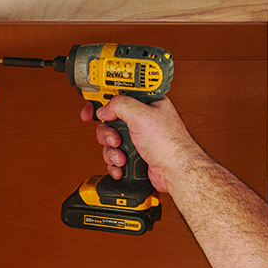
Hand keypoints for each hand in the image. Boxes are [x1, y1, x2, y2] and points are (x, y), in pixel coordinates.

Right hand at [80, 95, 205, 194]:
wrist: (176, 172)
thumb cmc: (169, 144)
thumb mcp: (141, 115)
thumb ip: (119, 105)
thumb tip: (104, 109)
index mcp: (146, 105)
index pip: (118, 95)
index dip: (102, 100)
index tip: (91, 108)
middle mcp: (141, 121)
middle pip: (110, 121)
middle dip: (107, 132)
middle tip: (114, 138)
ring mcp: (137, 140)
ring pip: (110, 141)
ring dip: (112, 150)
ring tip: (122, 156)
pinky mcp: (134, 156)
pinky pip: (115, 156)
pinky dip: (115, 163)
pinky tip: (123, 166)